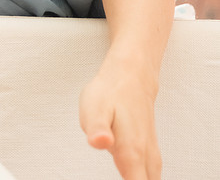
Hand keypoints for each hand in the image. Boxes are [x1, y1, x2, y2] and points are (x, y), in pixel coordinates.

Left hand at [80, 54, 162, 178]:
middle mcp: (145, 157)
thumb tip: (100, 143)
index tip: (122, 178)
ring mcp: (150, 154)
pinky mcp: (150, 150)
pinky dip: (144, 178)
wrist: (130, 76)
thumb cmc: (110, 92)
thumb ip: (97, 130)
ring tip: (126, 175)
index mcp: (131, 152)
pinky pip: (151, 174)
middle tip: (119, 173)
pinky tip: (134, 176)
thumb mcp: (94, 108)